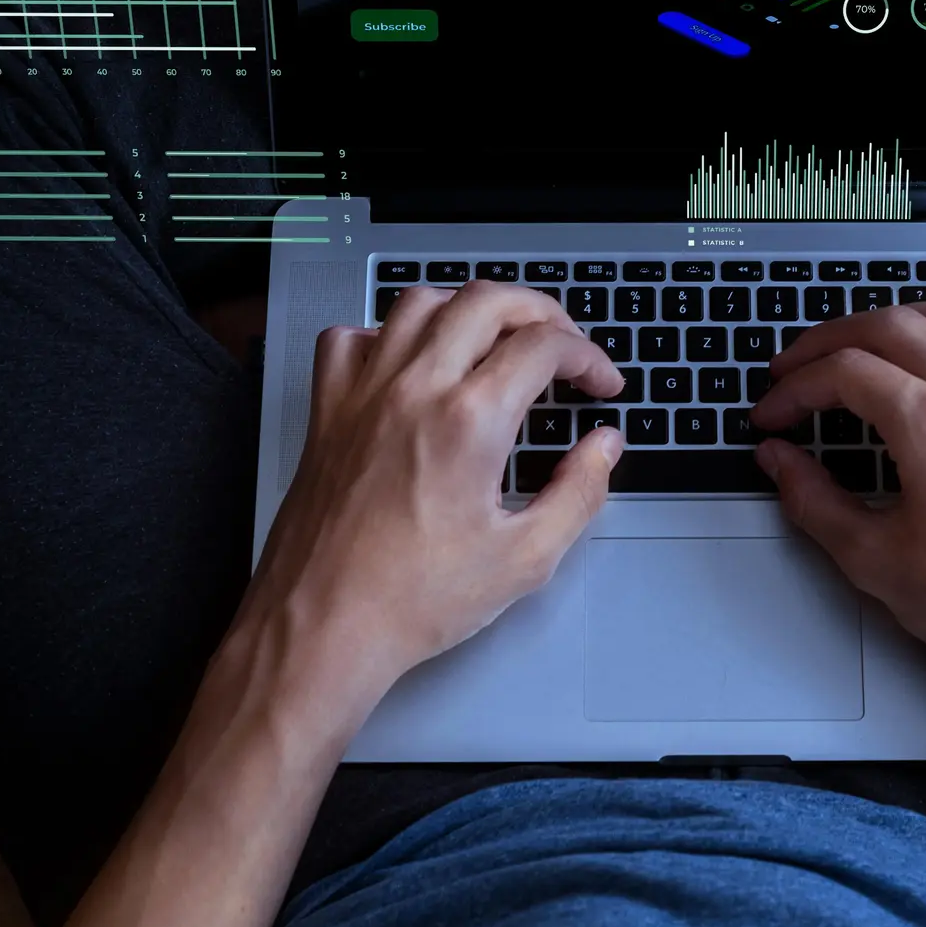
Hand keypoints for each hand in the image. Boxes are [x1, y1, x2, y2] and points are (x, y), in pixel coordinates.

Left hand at [243, 283, 621, 742]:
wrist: (322, 627)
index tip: (600, 384)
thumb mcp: (524, 559)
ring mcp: (363, 394)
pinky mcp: (326, 411)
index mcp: (469, 422)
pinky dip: (386, 334)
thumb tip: (603, 449)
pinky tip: (409, 363)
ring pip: (420, 302)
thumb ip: (579, 493)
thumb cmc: (410, 602)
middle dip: (540, 312)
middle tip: (563, 346)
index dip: (588, 356)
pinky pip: (350, 338)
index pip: (544, 345)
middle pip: (486, 300)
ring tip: (496, 340)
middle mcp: (414, 390)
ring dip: (469, 310)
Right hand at [749, 303, 925, 716]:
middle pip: (889, 324)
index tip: (772, 414)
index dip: (794, 388)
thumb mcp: (876, 561)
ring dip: (893, 322)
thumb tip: (781, 463)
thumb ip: (813, 501)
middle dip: (828, 340)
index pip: (844, 372)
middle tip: (794, 369)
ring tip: (857, 350)